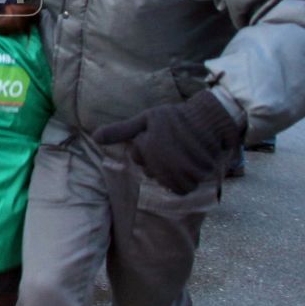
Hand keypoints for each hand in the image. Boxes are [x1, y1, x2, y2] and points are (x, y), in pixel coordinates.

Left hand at [92, 90, 242, 195]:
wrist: (209, 118)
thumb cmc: (176, 117)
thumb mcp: (146, 119)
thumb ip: (121, 130)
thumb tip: (94, 137)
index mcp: (147, 146)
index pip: (138, 159)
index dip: (146, 149)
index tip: (158, 138)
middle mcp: (161, 160)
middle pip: (153, 175)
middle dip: (159, 165)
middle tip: (171, 149)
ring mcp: (180, 169)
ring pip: (169, 184)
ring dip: (174, 175)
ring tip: (182, 158)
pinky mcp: (197, 175)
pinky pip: (186, 188)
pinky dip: (188, 180)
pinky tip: (191, 165)